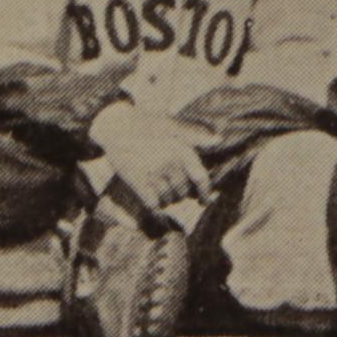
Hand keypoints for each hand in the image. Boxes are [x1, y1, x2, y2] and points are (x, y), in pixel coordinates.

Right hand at [89, 103, 210, 215]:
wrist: (117, 127)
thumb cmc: (147, 124)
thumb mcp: (172, 126)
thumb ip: (194, 136)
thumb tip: (219, 140)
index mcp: (181, 150)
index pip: (200, 177)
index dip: (205, 192)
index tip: (205, 201)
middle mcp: (170, 165)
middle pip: (184, 191)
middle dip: (184, 194)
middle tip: (180, 193)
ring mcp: (154, 176)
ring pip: (169, 199)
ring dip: (170, 200)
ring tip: (167, 195)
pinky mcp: (138, 183)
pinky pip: (153, 205)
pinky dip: (157, 211)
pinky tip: (159, 213)